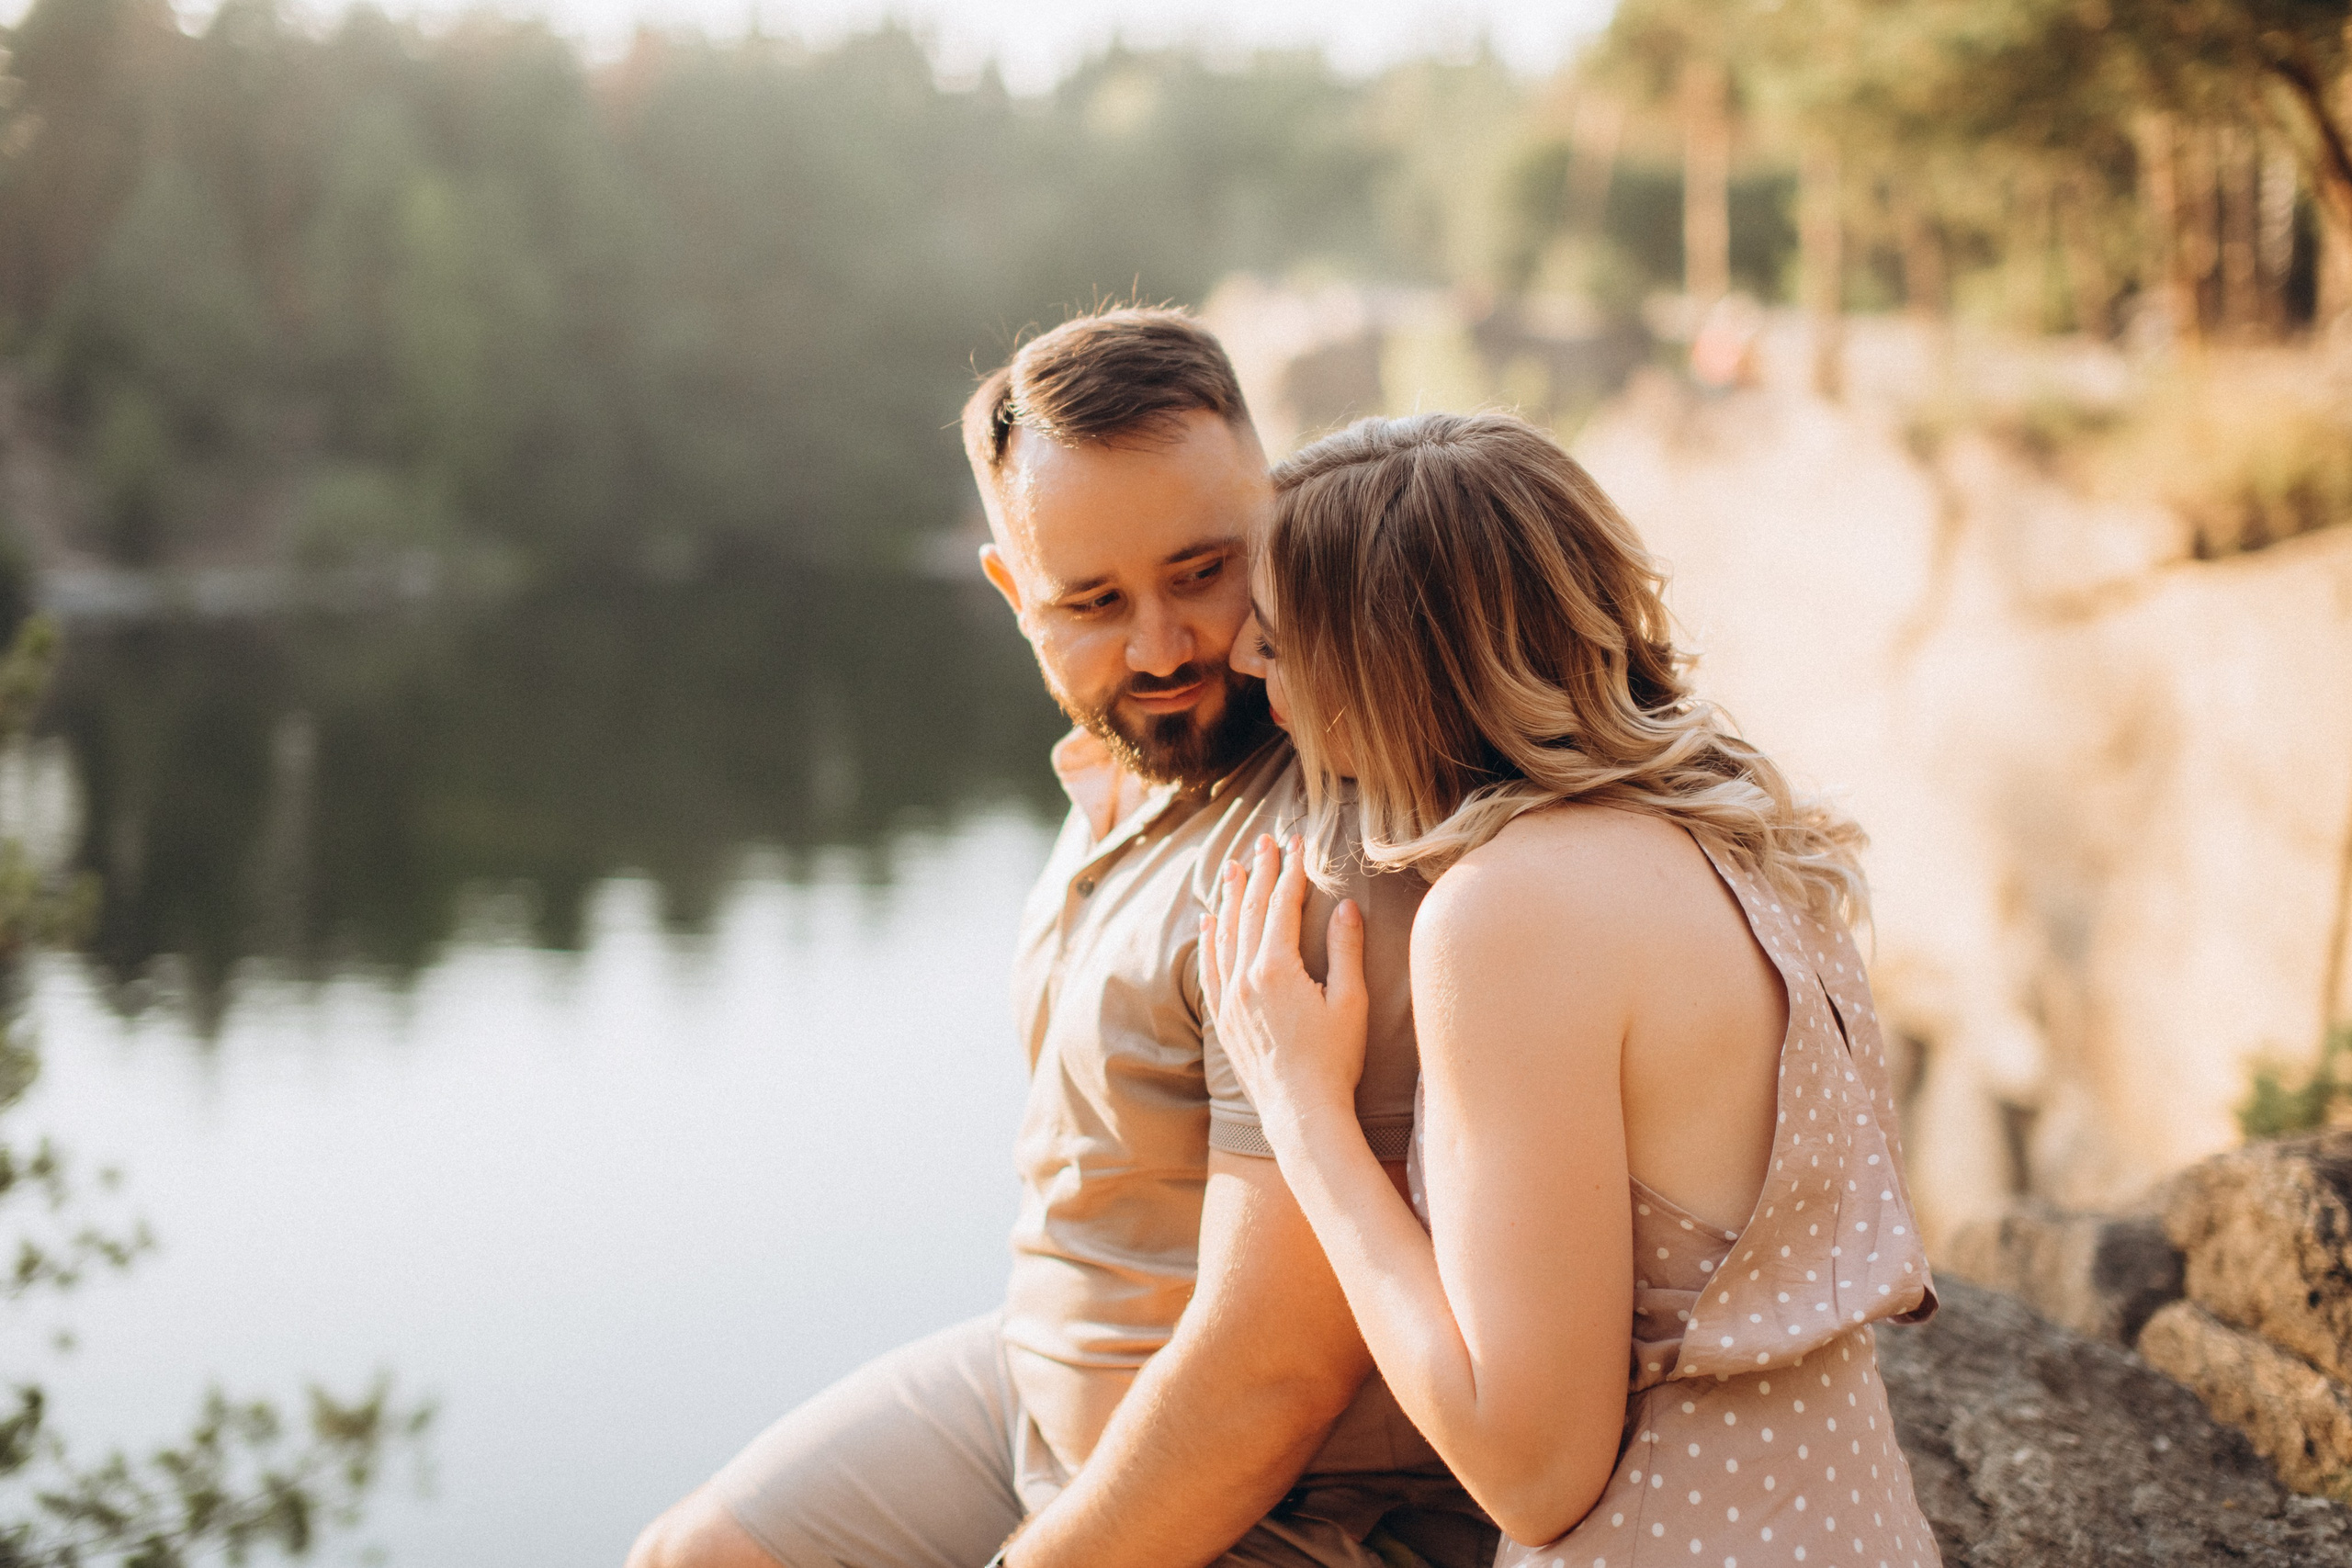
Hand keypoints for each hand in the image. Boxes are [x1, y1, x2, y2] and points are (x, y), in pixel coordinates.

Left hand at [1199, 834, 1369, 1138]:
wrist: (1301, 1113)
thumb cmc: (1334, 1061)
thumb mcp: (1351, 1002)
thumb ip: (1346, 950)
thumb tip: (1346, 907)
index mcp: (1278, 969)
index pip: (1282, 906)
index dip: (1291, 871)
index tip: (1297, 843)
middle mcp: (1246, 978)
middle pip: (1251, 913)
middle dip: (1260, 873)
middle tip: (1264, 842)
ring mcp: (1230, 999)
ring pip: (1226, 936)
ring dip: (1232, 898)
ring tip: (1234, 868)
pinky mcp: (1225, 1019)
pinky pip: (1210, 970)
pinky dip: (1209, 941)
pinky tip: (1209, 922)